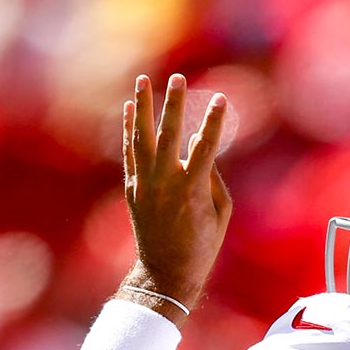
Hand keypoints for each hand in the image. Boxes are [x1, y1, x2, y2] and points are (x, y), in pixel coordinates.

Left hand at [122, 74, 233, 317]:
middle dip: (173, 104)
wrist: (166, 272)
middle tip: (177, 78)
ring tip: (142, 80)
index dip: (214, 122)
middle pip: (168, 134)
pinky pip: (129, 153)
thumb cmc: (202, 246)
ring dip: (142, 107)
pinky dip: (128, 130)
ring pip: (141, 138)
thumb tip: (205, 151)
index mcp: (193, 190)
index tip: (219, 98)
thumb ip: (215, 180)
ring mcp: (145, 185)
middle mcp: (165, 183)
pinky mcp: (133, 189)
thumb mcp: (221, 215)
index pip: (205, 146)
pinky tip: (129, 109)